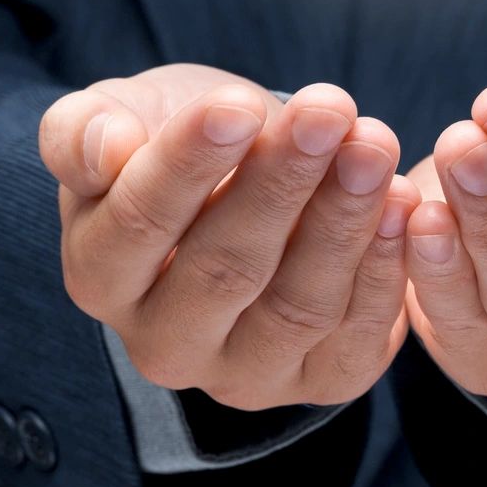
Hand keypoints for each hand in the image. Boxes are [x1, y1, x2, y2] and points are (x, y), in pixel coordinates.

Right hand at [40, 64, 418, 409]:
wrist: (245, 181)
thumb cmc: (174, 140)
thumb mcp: (121, 117)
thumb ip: (85, 131)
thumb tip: (103, 152)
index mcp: (100, 275)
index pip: (139, 222)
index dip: (190, 163)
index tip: (240, 105)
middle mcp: (163, 344)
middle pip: (225, 268)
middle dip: (282, 182)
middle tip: (329, 110)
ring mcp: (243, 374)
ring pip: (297, 304)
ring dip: (343, 220)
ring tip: (373, 143)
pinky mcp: (319, 382)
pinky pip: (356, 335)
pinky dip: (385, 269)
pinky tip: (402, 201)